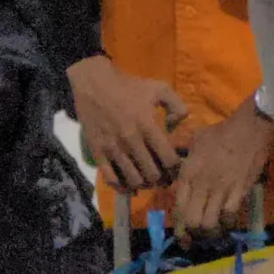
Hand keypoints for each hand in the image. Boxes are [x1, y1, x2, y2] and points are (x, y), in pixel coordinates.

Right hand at [66, 56, 186, 189]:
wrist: (95, 84)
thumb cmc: (130, 87)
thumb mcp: (160, 88)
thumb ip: (177, 106)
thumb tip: (178, 127)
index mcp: (148, 125)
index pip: (168, 159)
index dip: (176, 168)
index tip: (177, 168)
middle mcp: (131, 140)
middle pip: (152, 174)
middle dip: (162, 179)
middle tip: (165, 177)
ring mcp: (113, 148)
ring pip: (133, 180)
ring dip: (145, 184)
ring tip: (149, 180)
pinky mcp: (98, 153)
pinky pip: (110, 179)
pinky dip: (122, 188)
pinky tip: (130, 187)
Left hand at [168, 99, 273, 234]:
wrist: (250, 128)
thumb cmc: (220, 132)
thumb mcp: (194, 141)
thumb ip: (182, 158)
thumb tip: (174, 169)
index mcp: (188, 174)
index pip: (178, 209)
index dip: (179, 228)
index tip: (182, 236)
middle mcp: (201, 185)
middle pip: (192, 221)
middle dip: (194, 234)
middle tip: (198, 236)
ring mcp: (221, 189)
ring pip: (210, 223)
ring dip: (211, 232)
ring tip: (213, 232)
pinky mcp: (239, 191)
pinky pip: (230, 216)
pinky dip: (227, 223)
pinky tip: (227, 222)